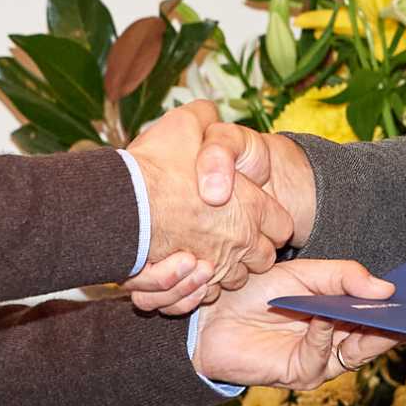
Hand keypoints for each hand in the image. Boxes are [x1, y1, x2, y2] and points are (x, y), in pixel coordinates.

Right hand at [127, 102, 291, 304]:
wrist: (122, 204)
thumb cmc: (156, 165)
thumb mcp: (188, 122)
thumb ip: (206, 115)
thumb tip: (209, 110)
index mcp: (252, 207)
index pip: (282, 226)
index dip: (269, 219)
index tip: (251, 213)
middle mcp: (241, 241)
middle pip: (263, 258)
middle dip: (251, 249)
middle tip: (228, 234)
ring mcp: (217, 266)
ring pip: (234, 279)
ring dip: (224, 268)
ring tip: (203, 251)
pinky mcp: (189, 283)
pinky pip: (204, 294)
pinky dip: (197, 285)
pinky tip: (184, 267)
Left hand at [192, 259, 405, 390]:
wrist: (210, 314)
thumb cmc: (255, 291)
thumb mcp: (304, 273)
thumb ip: (344, 277)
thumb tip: (387, 289)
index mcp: (341, 314)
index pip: (380, 315)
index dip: (401, 308)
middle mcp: (336, 340)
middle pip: (376, 337)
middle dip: (395, 324)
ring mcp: (321, 360)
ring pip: (357, 351)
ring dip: (368, 332)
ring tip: (382, 314)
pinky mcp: (301, 375)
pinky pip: (322, 357)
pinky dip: (324, 336)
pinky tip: (323, 318)